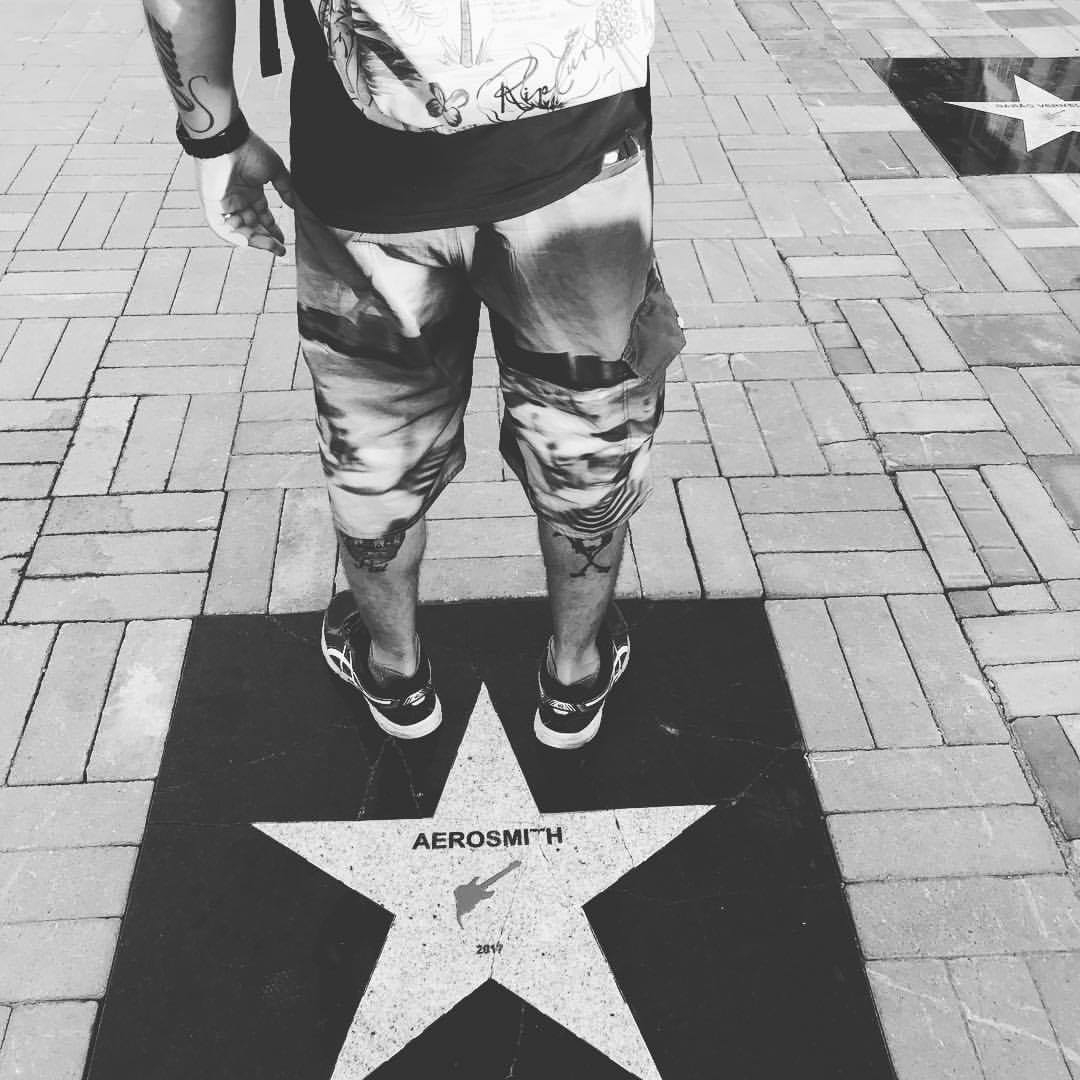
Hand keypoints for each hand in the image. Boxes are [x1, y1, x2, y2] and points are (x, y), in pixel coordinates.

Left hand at [193, 129, 295, 256]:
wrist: (227, 140)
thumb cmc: (249, 149)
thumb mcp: (275, 171)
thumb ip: (286, 189)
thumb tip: (296, 205)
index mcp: (249, 191)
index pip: (262, 216)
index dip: (272, 229)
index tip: (284, 240)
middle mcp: (237, 199)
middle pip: (252, 226)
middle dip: (266, 239)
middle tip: (281, 249)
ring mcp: (224, 204)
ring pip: (240, 230)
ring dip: (256, 241)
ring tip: (273, 246)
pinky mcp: (212, 207)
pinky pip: (223, 229)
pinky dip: (238, 238)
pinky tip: (255, 242)